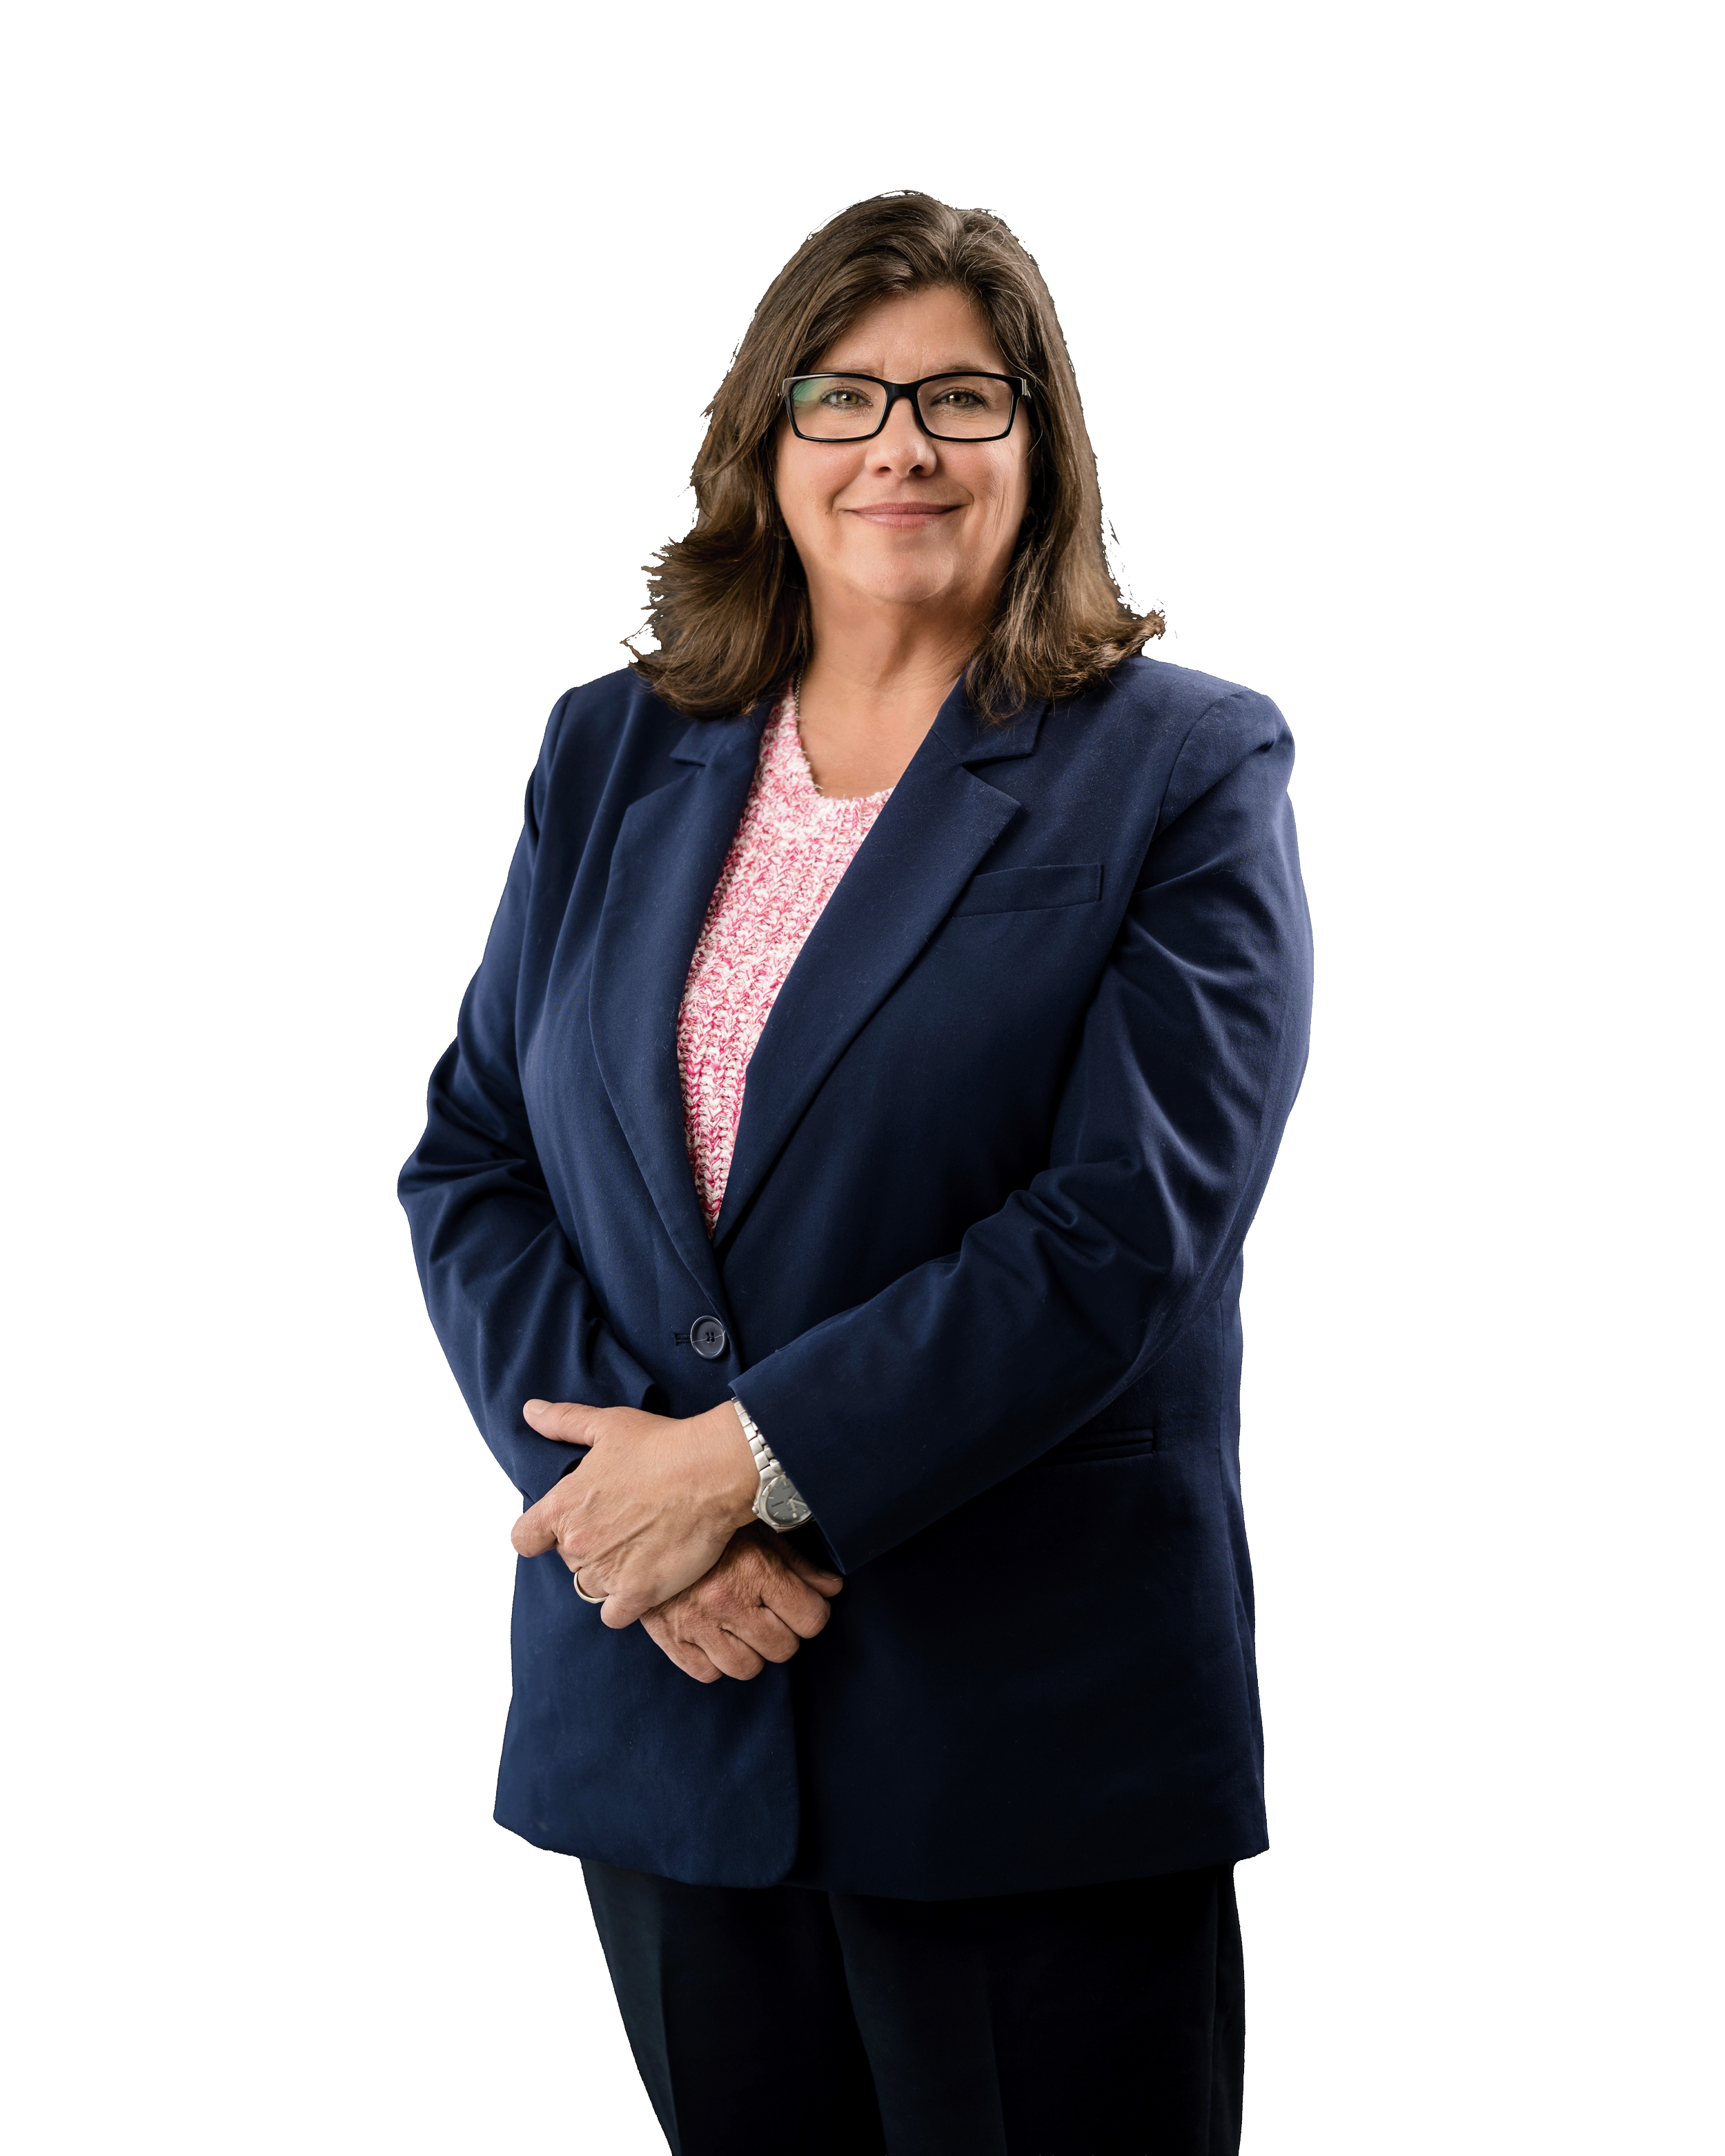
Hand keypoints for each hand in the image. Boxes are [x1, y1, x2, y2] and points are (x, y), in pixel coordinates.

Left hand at [510, 1397, 761, 1626]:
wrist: (713, 1472)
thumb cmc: (662, 1446)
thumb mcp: (607, 1425)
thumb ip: (563, 1422)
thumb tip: (530, 1412)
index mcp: (563, 1506)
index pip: (524, 1539)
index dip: (541, 1534)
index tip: (560, 1527)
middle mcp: (579, 1543)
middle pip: (566, 1560)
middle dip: (587, 1546)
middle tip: (619, 1525)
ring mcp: (608, 1572)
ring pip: (590, 1586)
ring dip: (607, 1573)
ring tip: (635, 1549)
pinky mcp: (639, 1593)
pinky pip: (614, 1615)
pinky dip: (624, 1604)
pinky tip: (641, 1581)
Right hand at [642, 1525, 842, 1682]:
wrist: (646, 1528)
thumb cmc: (711, 1530)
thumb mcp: (759, 1535)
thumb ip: (799, 1565)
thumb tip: (832, 1590)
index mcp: (755, 1569)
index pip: (810, 1619)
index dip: (811, 1614)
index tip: (801, 1607)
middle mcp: (727, 1600)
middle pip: (783, 1648)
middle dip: (783, 1633)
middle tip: (769, 1615)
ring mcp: (697, 1623)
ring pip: (748, 1668)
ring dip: (750, 1652)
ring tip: (742, 1629)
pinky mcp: (670, 1638)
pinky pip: (707, 1674)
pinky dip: (714, 1661)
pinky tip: (714, 1637)